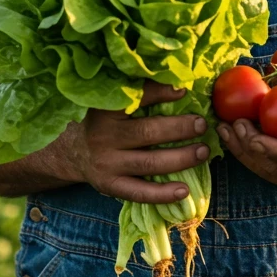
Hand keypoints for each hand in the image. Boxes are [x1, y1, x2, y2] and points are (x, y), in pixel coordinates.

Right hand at [54, 82, 211, 203]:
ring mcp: (107, 164)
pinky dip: (163, 194)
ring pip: (149, 163)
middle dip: (179, 129)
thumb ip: (139, 93)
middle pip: (147, 133)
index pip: (136, 99)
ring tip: (203, 152)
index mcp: (105, 110)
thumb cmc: (103, 122)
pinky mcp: (111, 186)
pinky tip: (184, 190)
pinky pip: (139, 193)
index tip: (184, 90)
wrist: (73, 151)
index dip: (161, 93)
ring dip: (181, 159)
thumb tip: (178, 82)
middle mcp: (104, 137)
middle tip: (202, 125)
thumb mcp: (112, 103)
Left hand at [216, 84, 276, 195]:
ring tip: (221, 128)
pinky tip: (230, 132)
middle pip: (273, 167)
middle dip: (248, 148)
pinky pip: (264, 166)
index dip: (275, 150)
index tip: (254, 137)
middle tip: (231, 124)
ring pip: (264, 169)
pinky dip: (245, 150)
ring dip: (240, 150)